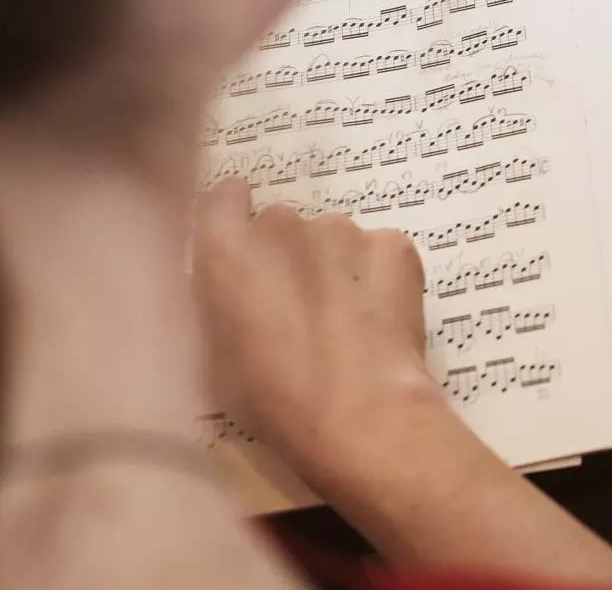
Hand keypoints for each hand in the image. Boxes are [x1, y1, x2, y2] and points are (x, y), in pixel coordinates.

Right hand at [192, 177, 449, 492]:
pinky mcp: (394, 244)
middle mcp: (282, 225)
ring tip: (348, 320)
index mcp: (228, 250)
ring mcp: (343, 229)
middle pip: (283, 226)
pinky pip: (380, 253)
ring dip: (337, 266)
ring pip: (335, 239)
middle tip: (302, 306)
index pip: (224, 198)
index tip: (246, 243)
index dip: (236, 216)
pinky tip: (383, 318)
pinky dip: (381, 276)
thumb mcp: (217, 356)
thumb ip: (224, 302)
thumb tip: (240, 290)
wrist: (359, 412)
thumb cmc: (273, 399)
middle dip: (289, 256)